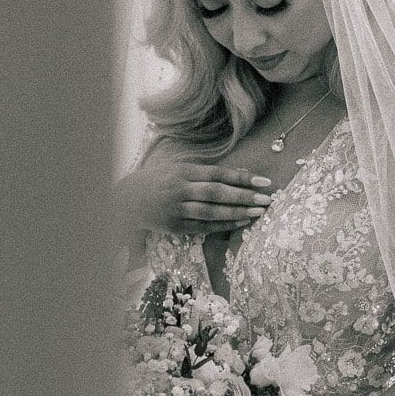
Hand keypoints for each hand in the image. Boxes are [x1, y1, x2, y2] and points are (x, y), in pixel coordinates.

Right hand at [115, 154, 275, 241]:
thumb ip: (210, 171)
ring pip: (211, 212)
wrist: (127, 201)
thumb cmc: (160, 180)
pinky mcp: (175, 227)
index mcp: (183, 171)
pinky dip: (224, 226)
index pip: (218, 174)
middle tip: (267, 199)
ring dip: (237, 212)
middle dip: (244, 196)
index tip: (264, 181)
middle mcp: (180, 190)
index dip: (242, 178)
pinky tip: (241, 223)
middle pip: (217, 194)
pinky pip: (204, 227)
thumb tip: (243, 172)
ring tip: (259, 212)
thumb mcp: (181, 168)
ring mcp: (177, 210)